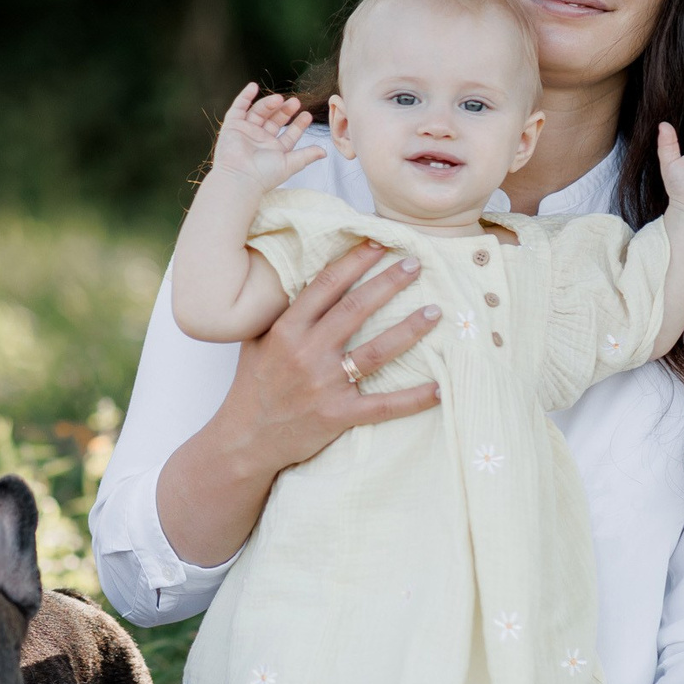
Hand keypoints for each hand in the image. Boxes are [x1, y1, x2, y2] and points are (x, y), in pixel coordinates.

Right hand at [210, 83, 317, 193]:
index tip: (307, 115)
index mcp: (274, 150)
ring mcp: (245, 132)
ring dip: (269, 104)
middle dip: (285, 111)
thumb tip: (325, 152)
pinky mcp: (231, 126)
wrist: (240, 177)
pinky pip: (238, 108)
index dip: (298, 125)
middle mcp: (260, 140)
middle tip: (296, 102)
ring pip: (259, 112)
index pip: (289, 134)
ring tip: (279, 99)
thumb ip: (307, 155)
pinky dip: (244, 97)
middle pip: (274, 120)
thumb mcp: (290, 164)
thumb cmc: (264, 175)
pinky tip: (253, 87)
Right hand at [226, 240, 440, 468]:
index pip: (326, 286)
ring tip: (434, 312)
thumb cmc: (252, 387)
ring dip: (409, 329)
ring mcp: (324, 385)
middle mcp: (306, 353)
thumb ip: (280, 313)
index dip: (355, 261)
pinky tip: (439, 388)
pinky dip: (413, 398)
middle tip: (415, 263)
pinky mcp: (338, 415)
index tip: (379, 244)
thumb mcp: (255, 342)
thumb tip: (305, 279)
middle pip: (355, 309)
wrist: (244, 440)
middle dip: (388, 283)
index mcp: (286, 331)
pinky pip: (383, 405)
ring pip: (376, 351)